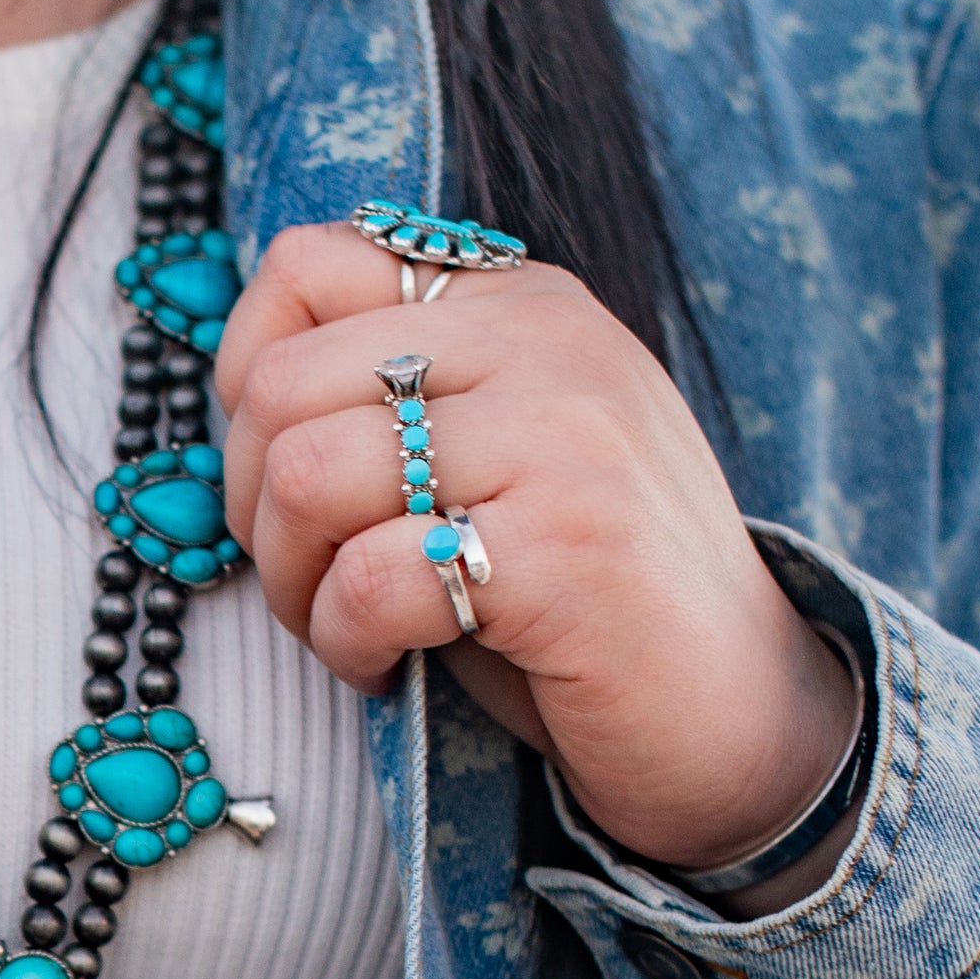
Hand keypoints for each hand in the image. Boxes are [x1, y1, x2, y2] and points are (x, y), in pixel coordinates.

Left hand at [213, 224, 857, 887]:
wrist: (740, 714)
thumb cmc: (581, 602)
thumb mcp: (490, 460)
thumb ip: (391, 401)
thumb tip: (239, 397)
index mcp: (522, 303)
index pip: (311, 264)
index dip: (247, 378)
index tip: (279, 476)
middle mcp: (547, 343)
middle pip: (286, 383)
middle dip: (254, 507)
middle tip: (310, 582)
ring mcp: (563, 437)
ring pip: (307, 472)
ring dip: (292, 580)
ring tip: (345, 627)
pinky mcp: (564, 546)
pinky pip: (369, 576)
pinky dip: (344, 642)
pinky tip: (386, 667)